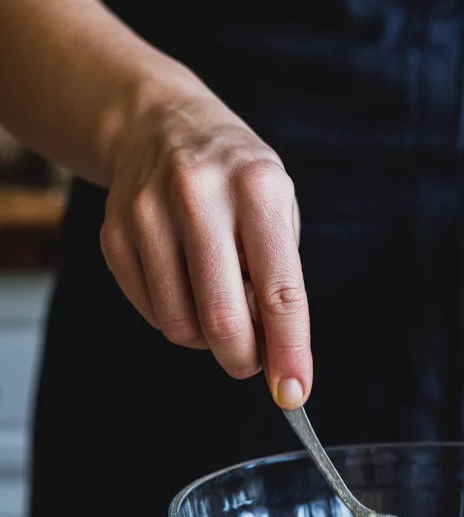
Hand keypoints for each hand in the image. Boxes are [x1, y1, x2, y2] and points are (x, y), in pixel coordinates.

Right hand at [99, 82, 308, 407]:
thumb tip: (278, 360)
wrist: (160, 123)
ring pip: (182, 325)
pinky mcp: (115, 233)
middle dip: (244, 360)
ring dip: (208, 340)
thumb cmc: (236, 180)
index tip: (294, 394)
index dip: (289, 352)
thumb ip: (280, 282)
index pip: (279, 292)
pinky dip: (177, 318)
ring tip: (219, 305)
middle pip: (223, 320)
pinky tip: (187, 286)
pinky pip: (152, 312)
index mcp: (256, 188)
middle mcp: (199, 196)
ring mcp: (148, 213)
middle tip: (252, 359)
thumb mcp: (278, 210)